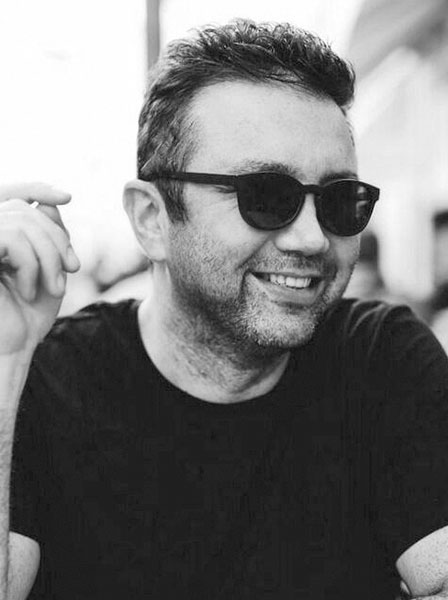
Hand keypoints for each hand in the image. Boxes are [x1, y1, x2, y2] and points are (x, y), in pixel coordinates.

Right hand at [0, 182, 79, 355]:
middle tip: (71, 269)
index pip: (12, 196)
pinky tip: (29, 290)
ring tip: (54, 287)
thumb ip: (47, 235)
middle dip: (56, 238)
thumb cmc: (30, 313)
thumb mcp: (49, 268)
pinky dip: (31, 264)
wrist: (12, 347)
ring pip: (21, 222)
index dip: (36, 188)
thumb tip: (49, 202)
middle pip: (25, 211)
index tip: (66, 196)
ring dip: (49, 255)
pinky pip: (12, 239)